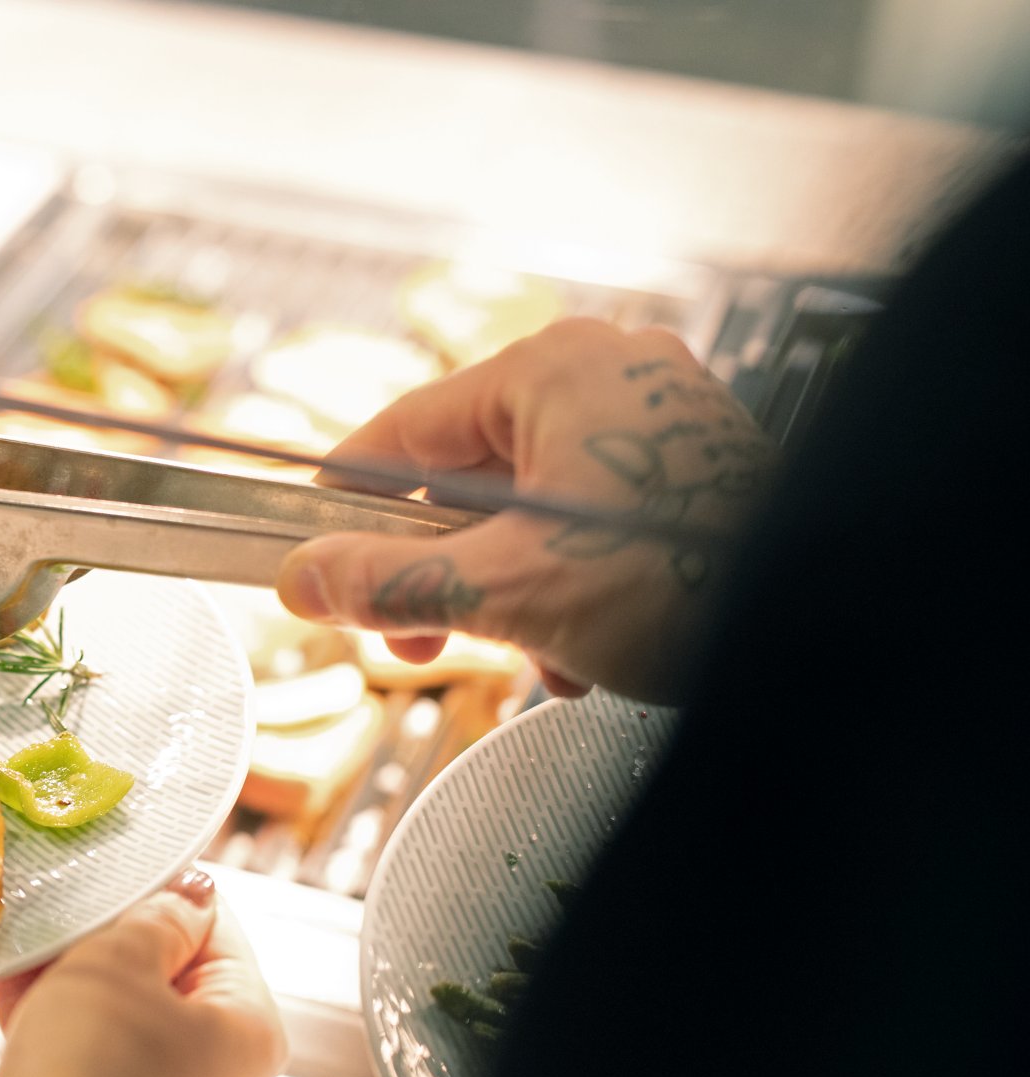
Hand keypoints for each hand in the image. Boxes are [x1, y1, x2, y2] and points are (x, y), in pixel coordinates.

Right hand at [0, 871, 285, 1076]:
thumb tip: (180, 899)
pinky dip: (53, 1034)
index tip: (112, 874)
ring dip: (68, 986)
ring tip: (19, 956)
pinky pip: (88, 1069)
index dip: (159, 891)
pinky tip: (5, 1001)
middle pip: (166, 978)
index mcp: (252, 1030)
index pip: (218, 927)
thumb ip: (154, 914)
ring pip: (120, 1023)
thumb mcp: (120, 960)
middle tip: (57, 917)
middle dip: (102, 943)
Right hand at [276, 319, 775, 702]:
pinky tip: (586, 647)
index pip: (400, 431)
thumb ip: (387, 584)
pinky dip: (571, 581)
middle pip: (465, 475)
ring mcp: (653, 413)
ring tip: (533, 655)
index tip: (313, 553)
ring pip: (526, 506)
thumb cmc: (689, 582)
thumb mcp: (508, 590)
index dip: (347, 505)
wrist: (830, 623)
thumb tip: (299, 580)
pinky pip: (589, 517)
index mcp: (551, 369)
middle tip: (418, 639)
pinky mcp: (688, 460)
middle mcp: (604, 371)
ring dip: (510, 591)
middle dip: (442, 573)